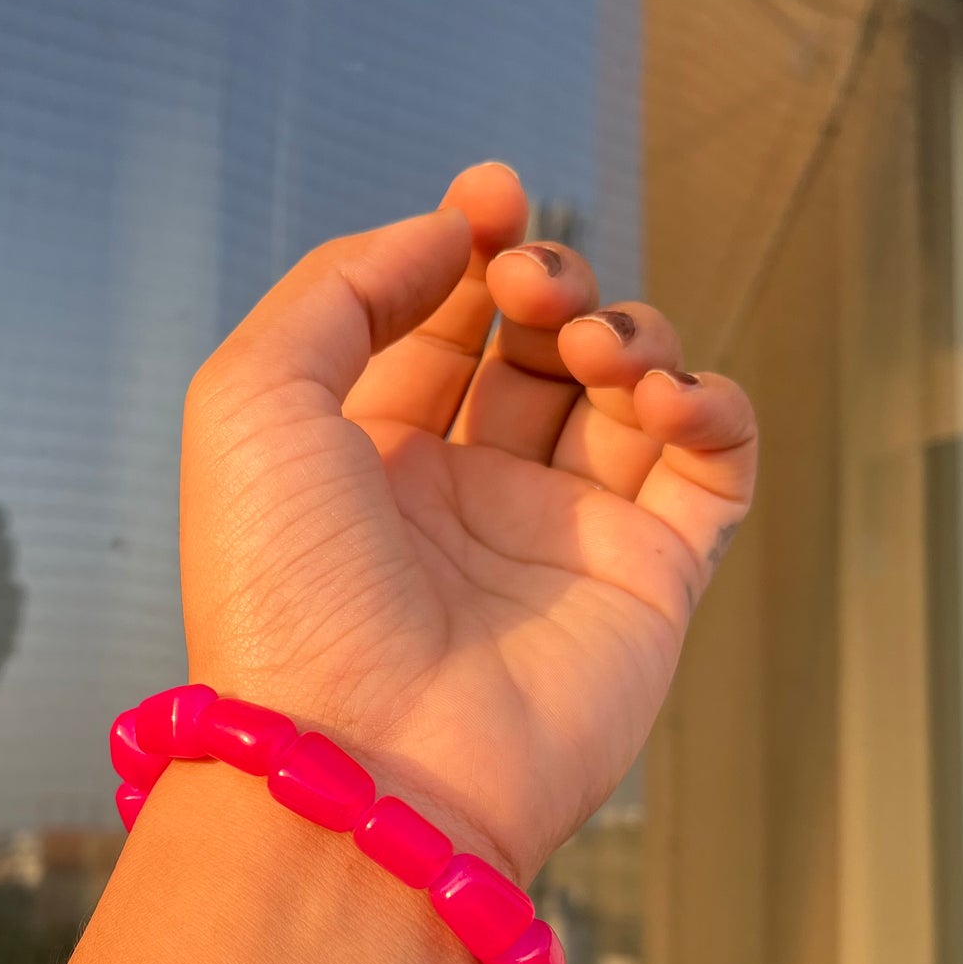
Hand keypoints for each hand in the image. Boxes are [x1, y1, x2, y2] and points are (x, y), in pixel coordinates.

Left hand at [181, 163, 756, 882]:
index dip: (468, 249)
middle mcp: (461, 498)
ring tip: (592, 348)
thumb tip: (449, 235)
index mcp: (366, 459)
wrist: (362, 762)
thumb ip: (340, 288)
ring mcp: (556, 541)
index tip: (490, 201)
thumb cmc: (283, 592)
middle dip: (547, 284)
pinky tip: (666, 397)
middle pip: (535, 349)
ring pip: (627, 396)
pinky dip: (711, 409)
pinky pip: (711, 471)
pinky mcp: (645, 585)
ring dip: (627, 334)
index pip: (439, 326)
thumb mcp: (250, 401)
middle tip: (535, 284)